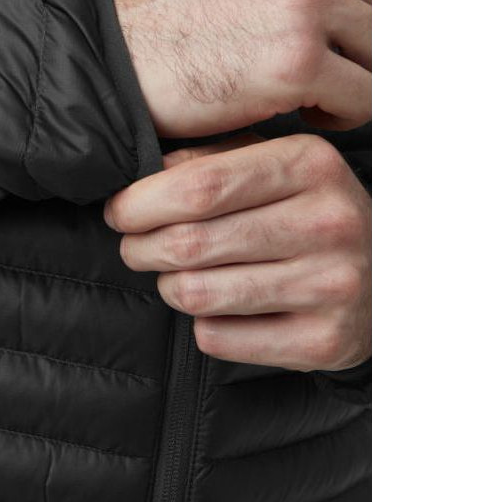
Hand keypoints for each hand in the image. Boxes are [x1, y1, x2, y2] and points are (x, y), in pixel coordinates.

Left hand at [104, 135, 370, 371]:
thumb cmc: (302, 208)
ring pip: (198, 294)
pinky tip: (215, 307)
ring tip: (173, 274)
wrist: (382, 274)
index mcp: (309, 163)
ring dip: (168, 285)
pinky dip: (201, 324)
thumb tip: (137, 176)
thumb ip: (206, 160)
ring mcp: (333, 285)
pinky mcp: (327, 341)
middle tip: (134, 246)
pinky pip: (219, 339)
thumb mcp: (267, 163)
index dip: (140, 203)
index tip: (118, 212)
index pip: (198, 186)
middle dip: (141, 247)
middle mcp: (329, 221)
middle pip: (190, 243)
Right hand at [112, 0, 371, 136]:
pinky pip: (366, 99)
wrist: (118, 52)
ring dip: (360, 82)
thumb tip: (386, 4)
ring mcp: (306, 3)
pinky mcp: (296, 62)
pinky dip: (342, 114)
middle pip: (397, 11)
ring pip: (389, 57)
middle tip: (336, 72)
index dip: (387, 8)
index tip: (367, 39)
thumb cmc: (180, 17)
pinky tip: (303, 109)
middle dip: (372, 51)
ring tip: (316, 90)